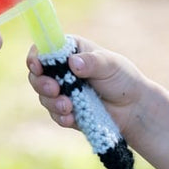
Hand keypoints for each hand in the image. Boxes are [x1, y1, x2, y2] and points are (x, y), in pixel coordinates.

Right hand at [26, 37, 142, 130]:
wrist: (133, 107)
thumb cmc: (122, 78)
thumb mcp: (110, 64)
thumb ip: (92, 62)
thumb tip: (73, 62)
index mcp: (69, 51)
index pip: (43, 50)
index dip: (35, 57)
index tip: (37, 66)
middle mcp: (61, 70)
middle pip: (36, 75)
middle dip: (41, 83)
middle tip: (54, 89)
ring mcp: (62, 92)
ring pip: (43, 97)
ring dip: (52, 102)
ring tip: (68, 107)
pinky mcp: (66, 111)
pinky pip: (55, 115)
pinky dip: (60, 117)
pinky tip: (71, 118)